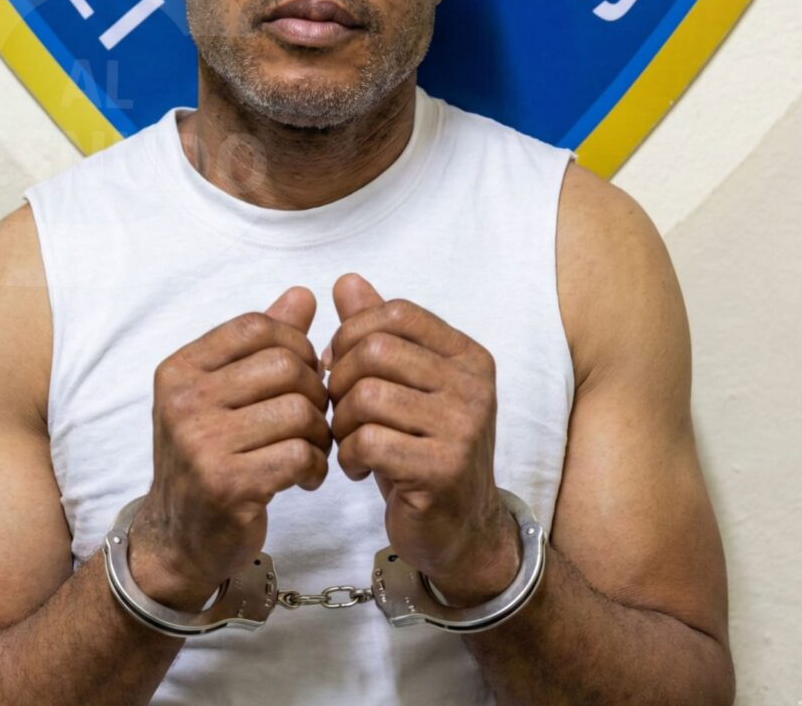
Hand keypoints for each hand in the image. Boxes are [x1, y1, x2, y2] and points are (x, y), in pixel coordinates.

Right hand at [129, 287, 330, 607]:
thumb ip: (262, 345)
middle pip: (285, 365)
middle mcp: (182, 401)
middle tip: (314, 417)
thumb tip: (304, 295)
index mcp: (180, 369)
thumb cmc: (208, 456)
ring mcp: (200, 443)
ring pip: (299, 410)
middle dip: (315, 390)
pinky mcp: (226, 485)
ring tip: (311, 449)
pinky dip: (316, 466)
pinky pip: (300, 454)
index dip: (295, 344)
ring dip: (319, 432)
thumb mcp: (222, 393)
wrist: (177, 539)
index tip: (301, 374)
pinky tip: (305, 477)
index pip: (257, 326)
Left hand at [326, 274, 520, 606]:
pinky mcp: (443, 469)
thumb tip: (346, 282)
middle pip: (375, 350)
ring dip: (341, 422)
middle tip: (339, 409)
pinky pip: (369, 440)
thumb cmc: (424, 449)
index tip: (338, 363)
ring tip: (348, 441)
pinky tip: (358, 467)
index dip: (353, 332)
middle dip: (339, 379)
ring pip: (367, 395)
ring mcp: (463, 427)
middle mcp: (473, 385)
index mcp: (467, 356)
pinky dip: (348, 455)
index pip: (397, 313)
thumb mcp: (405, 387)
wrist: (461, 530)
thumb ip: (377, 333)